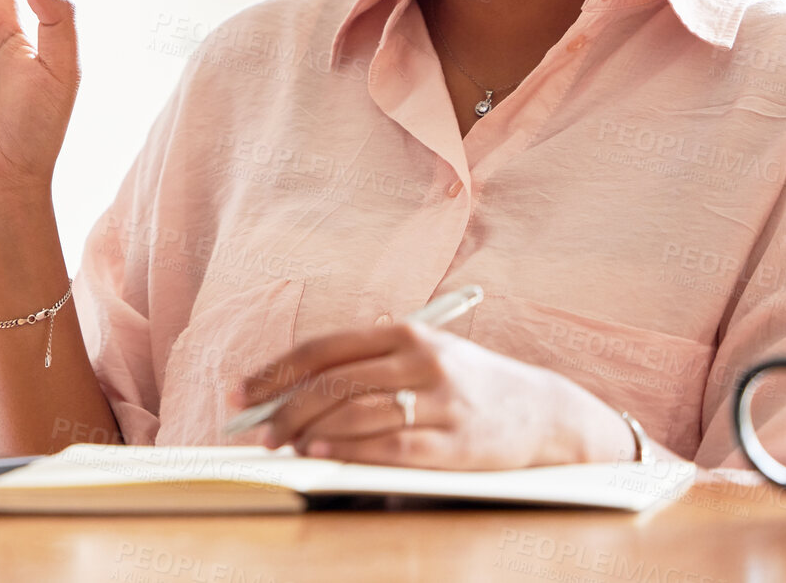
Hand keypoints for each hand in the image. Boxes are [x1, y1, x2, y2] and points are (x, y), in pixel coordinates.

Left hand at [229, 321, 625, 468]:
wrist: (543, 412)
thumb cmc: (470, 384)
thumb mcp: (426, 354)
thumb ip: (372, 363)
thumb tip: (299, 387)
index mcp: (406, 334)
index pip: (325, 348)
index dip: (277, 370)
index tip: (242, 390)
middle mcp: (420, 360)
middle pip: (334, 381)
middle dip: (284, 405)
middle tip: (256, 427)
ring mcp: (438, 401)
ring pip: (355, 411)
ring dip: (308, 427)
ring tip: (280, 442)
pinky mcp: (452, 442)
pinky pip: (389, 445)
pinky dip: (348, 449)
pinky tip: (320, 452)